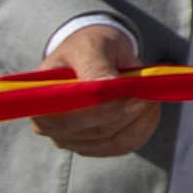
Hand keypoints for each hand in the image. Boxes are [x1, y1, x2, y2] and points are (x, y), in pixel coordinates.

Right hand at [33, 23, 159, 157]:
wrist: (96, 54)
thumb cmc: (89, 47)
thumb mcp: (91, 46)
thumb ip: (96, 64)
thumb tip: (108, 87)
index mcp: (39, 99)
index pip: (68, 117)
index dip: (101, 110)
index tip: (130, 94)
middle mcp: (50, 126)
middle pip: (94, 131)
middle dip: (127, 112)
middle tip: (150, 93)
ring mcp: (72, 140)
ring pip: (112, 141)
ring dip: (139, 120)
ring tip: (152, 96)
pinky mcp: (95, 146)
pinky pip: (123, 145)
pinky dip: (143, 129)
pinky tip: (150, 110)